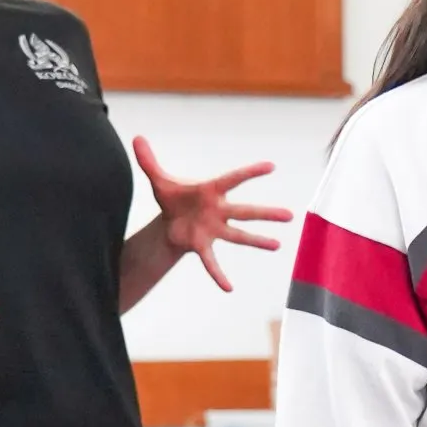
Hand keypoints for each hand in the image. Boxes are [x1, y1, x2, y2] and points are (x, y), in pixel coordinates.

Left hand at [133, 136, 290, 291]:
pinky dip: (218, 275)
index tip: (271, 166)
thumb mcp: (159, 180)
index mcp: (211, 191)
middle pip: (246, 212)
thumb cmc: (172, 199)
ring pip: (239, 236)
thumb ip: (149, 161)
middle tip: (290, 215)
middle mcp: (219, 210)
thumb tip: (136, 138)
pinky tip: (228, 288)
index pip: (234, 179)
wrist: (168, 223)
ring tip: (278, 245)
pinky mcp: (203, 245)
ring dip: (257, 241)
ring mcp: (214, 229)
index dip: (251, 172)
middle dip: (266, 214)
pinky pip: (212, 262)